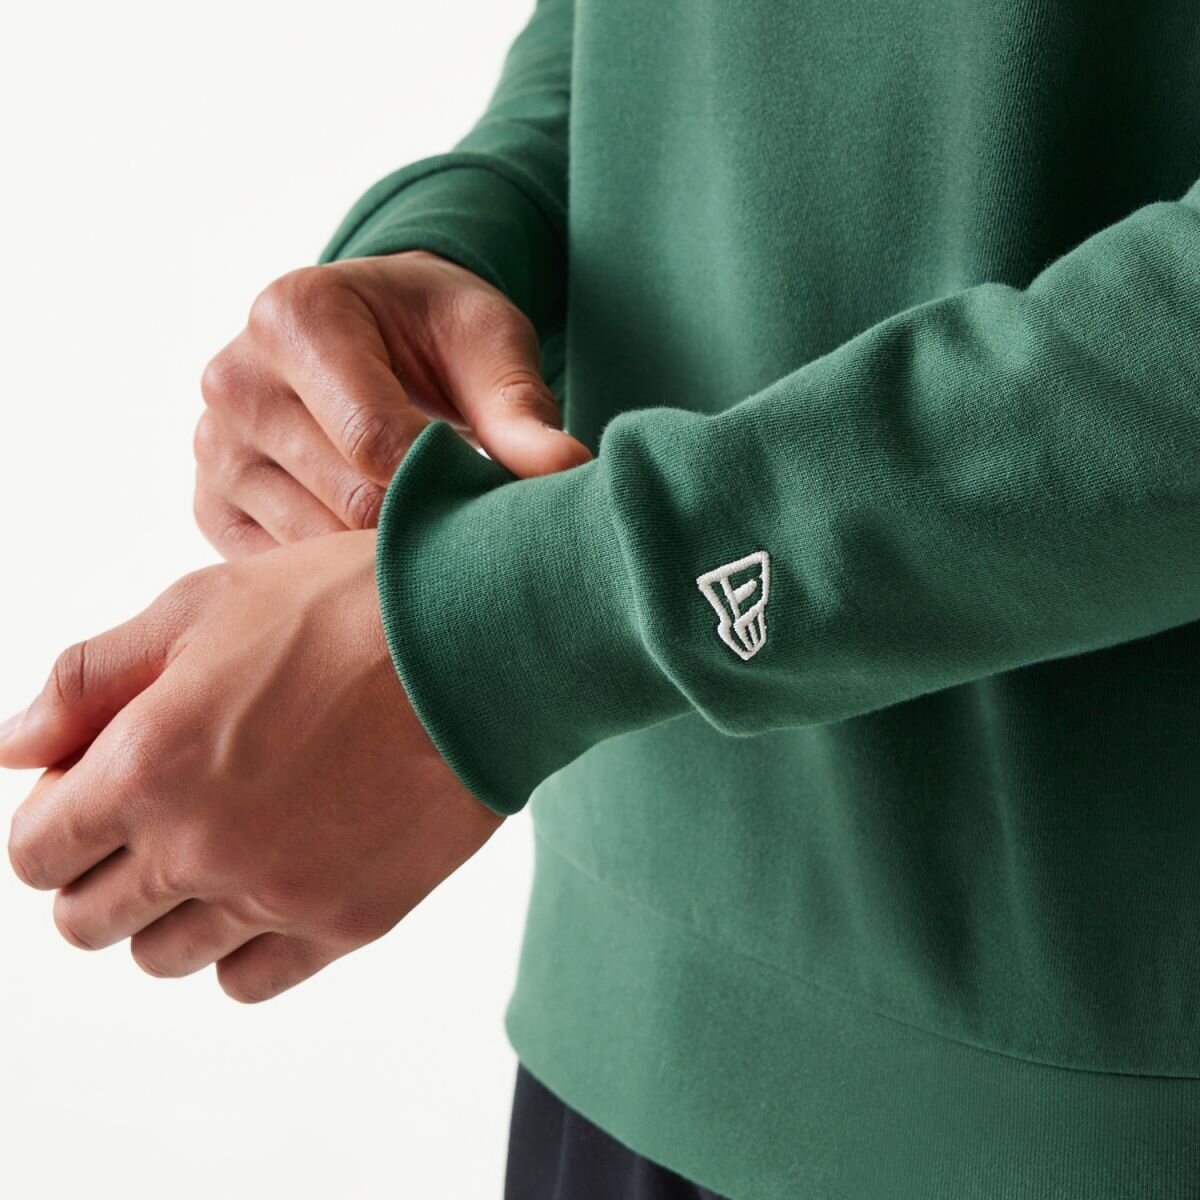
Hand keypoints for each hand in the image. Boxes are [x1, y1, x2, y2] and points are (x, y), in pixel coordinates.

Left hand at [0, 530, 503, 1001]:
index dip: (54, 819)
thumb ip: (90, 680)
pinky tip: (270, 883)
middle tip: (153, 816)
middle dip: (100, 870)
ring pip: (163, 959)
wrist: (484, 639)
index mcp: (149, 765)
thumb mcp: (203, 605)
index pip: (35, 852)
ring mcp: (277, 894)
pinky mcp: (349, 920)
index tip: (94, 789)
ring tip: (220, 844)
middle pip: (87, 921)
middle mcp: (200, 847)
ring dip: (169, 910)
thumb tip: (11, 745)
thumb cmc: (348, 606)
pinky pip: (250, 979)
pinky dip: (241, 945)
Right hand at [193, 250, 590, 558]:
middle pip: (348, 503)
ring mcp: (214, 453)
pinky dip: (340, 582)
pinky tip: (383, 562)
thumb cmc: (431, 330)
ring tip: (435, 541)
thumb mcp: (485, 340)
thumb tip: (568, 472)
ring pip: (315, 554)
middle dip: (426, 528)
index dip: (449, 488)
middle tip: (481, 536)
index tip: (499, 507)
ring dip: (387, 563)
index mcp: (295, 317)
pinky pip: (285, 575)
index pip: (375, 441)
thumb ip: (518, 405)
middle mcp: (235, 382)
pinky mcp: (213, 509)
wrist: (367, 329)